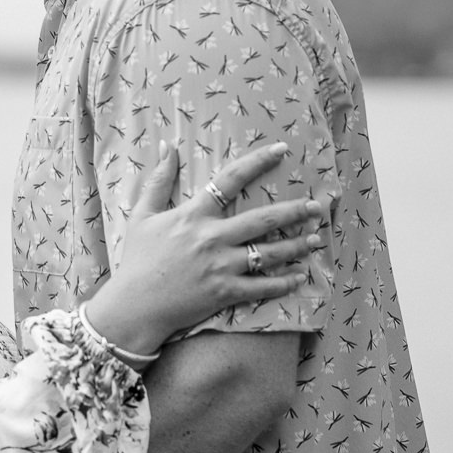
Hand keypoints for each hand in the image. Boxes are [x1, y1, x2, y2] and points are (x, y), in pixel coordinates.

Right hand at [86, 142, 321, 355]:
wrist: (134, 306)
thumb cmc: (136, 260)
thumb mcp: (142, 215)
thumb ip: (159, 180)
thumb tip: (168, 146)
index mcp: (193, 215)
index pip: (231, 179)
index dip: (258, 162)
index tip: (281, 150)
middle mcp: (212, 238)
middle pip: (263, 219)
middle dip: (295, 210)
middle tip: (318, 205)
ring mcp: (221, 267)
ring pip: (269, 253)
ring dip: (297, 245)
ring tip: (317, 239)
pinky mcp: (225, 293)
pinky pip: (262, 287)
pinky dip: (284, 282)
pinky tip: (301, 277)